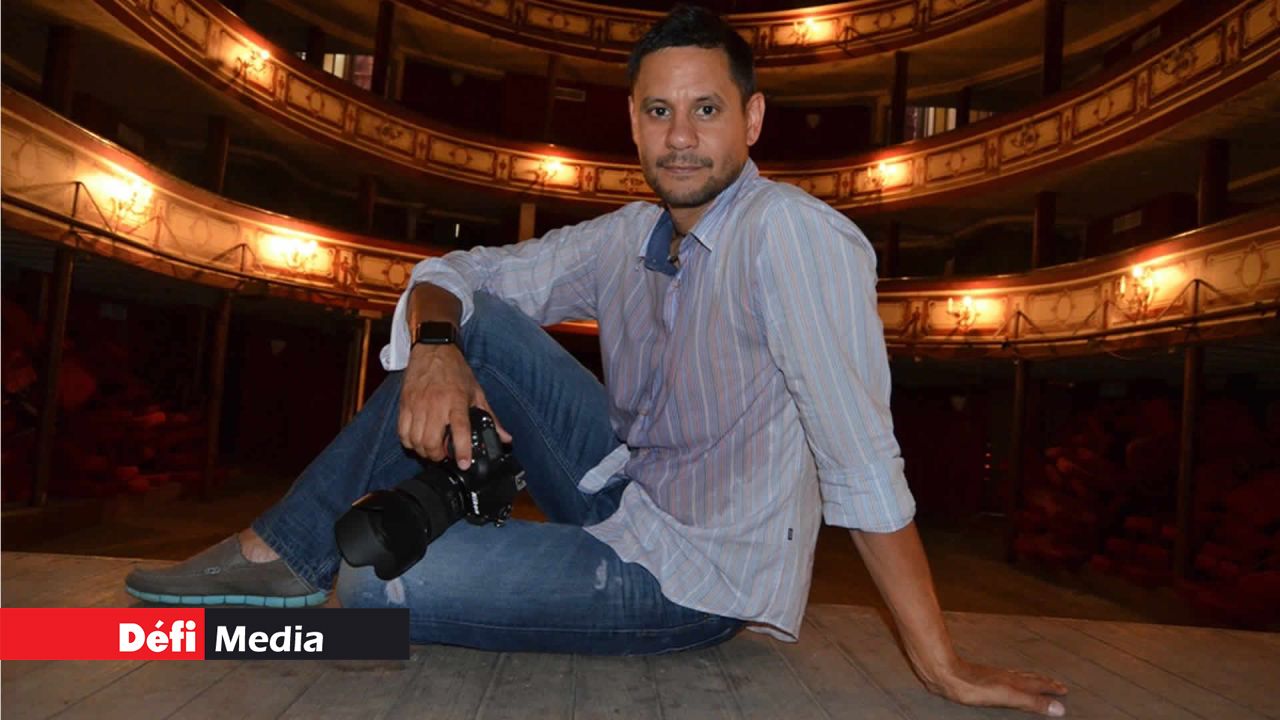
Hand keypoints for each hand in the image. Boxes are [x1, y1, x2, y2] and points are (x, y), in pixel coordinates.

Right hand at [398, 343, 511, 467]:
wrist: (433, 349)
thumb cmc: (456, 371)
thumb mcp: (477, 392)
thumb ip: (490, 417)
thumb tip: (505, 438)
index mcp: (456, 400)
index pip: (459, 430)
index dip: (461, 451)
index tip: (463, 464)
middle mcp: (436, 404)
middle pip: (431, 442)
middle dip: (437, 456)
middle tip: (444, 456)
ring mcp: (417, 404)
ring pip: (415, 441)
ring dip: (423, 451)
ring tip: (432, 450)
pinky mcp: (404, 404)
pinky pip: (402, 432)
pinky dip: (409, 442)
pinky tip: (418, 441)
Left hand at [926, 657, 1066, 716]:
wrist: (947, 674)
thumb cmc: (975, 688)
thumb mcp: (1008, 697)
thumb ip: (1033, 702)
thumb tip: (1059, 709)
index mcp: (1015, 682)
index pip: (1039, 685)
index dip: (1051, 688)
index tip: (1064, 689)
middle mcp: (1007, 676)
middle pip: (1030, 679)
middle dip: (1044, 682)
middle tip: (1056, 684)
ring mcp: (994, 675)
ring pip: (1018, 676)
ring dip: (1030, 679)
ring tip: (1036, 680)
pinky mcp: (981, 676)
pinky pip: (1004, 676)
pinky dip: (1013, 678)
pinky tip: (1005, 680)